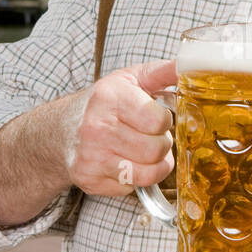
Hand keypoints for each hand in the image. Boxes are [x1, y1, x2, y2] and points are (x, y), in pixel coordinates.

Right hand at [65, 58, 176, 197]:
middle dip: (161, 144)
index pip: (159, 120)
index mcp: (110, 98)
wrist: (61, 130)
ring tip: (144, 151)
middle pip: (156, 150)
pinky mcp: (90, 180)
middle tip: (150, 136)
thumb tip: (190, 64)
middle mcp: (97, 128)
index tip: (156, 118)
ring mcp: (91, 157)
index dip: (164, 121)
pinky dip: (135, 178)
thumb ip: (162, 72)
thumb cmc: (102, 103)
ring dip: (154, 164)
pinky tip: (125, 162)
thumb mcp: (129, 79)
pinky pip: (132, 187)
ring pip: (148, 173)